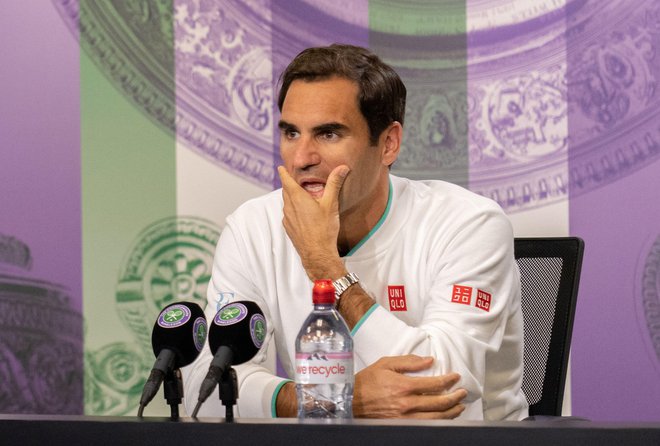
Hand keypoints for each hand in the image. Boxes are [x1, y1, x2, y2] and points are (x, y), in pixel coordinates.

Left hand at [278, 165, 349, 280]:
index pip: (286, 180)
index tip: (281, 167)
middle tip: (294, 180)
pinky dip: (293, 210)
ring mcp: (287, 219)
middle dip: (289, 184)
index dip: (284, 173)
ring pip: (287, 203)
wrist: (317, 254)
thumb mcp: (331, 204)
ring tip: (301, 196)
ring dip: (291, 198)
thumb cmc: (324, 229)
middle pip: (286, 191)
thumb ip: (334, 183)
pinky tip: (303, 214)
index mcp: (297, 198)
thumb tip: (342, 168)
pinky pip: (288, 215)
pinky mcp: (289, 228)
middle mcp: (289, 207)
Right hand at [353, 355, 466, 418]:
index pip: (434, 384)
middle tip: (462, 393)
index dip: (449, 380)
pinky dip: (439, 422)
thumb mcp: (385, 364)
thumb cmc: (367, 381)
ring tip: (459, 407)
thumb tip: (429, 360)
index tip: (456, 377)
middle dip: (455, 397)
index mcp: (404, 386)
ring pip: (436, 418)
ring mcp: (405, 418)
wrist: (351, 401)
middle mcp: (407, 404)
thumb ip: (409, 362)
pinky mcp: (402, 426)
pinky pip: (426, 426)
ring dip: (451, 412)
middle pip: (439, 402)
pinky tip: (445, 417)